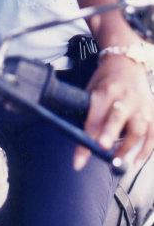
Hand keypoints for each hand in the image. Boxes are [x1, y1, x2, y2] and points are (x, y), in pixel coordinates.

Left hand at [74, 55, 153, 169]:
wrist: (126, 62)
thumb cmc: (105, 80)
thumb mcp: (92, 91)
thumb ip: (90, 115)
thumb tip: (82, 144)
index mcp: (105, 91)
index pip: (93, 120)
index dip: (85, 142)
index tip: (78, 161)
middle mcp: (125, 97)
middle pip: (118, 118)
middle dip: (110, 134)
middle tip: (103, 149)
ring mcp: (142, 105)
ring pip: (139, 129)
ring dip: (129, 148)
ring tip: (119, 163)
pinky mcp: (153, 111)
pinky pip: (153, 134)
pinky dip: (146, 150)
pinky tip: (136, 161)